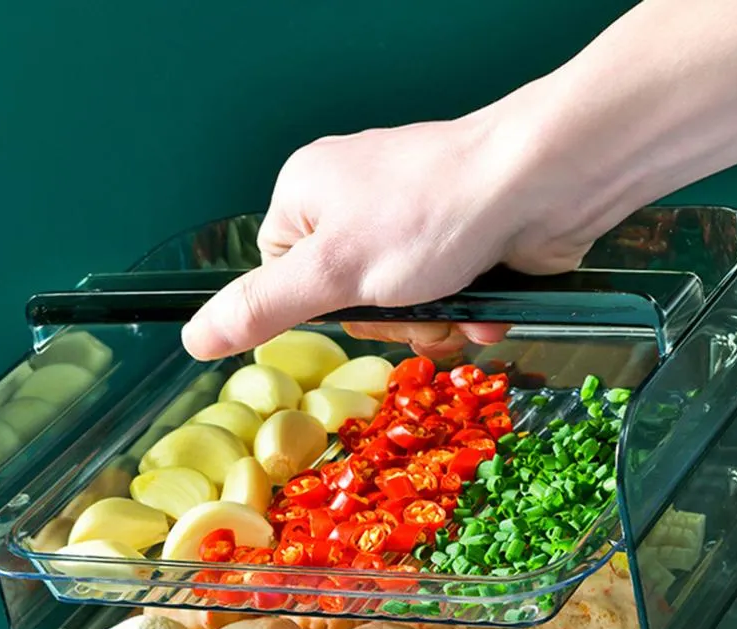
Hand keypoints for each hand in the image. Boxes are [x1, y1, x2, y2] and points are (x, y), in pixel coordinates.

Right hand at [182, 109, 593, 359]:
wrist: (542, 183)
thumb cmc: (432, 215)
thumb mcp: (332, 272)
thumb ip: (261, 309)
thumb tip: (194, 336)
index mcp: (307, 196)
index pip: (282, 282)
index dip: (322, 310)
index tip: (357, 302)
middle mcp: (355, 205)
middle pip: (347, 305)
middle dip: (392, 323)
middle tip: (419, 303)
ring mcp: (410, 224)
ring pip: (401, 311)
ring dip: (434, 322)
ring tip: (460, 299)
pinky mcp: (456, 243)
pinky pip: (443, 301)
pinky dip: (465, 311)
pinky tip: (487, 302)